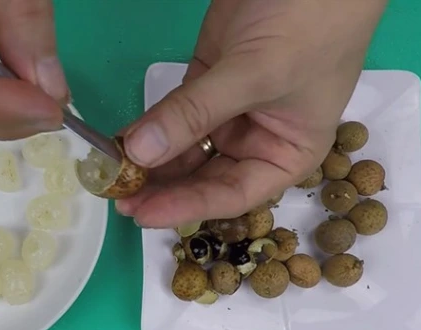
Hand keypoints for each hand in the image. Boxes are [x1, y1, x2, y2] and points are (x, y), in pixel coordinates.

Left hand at [117, 0, 387, 227]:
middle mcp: (256, 139)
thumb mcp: (255, 74)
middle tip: (117, 196)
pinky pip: (174, 113)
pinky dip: (150, 125)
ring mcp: (228, 109)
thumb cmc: (308, 25)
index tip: (143, 214)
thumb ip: (195, 113)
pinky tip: (123, 139)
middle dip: (162, 187)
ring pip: (184, 146)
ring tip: (112, 173)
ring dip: (151, 159)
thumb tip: (139, 153)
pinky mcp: (206, 79)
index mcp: (286, 153)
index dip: (186, 206)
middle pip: (204, 175)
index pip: (232, 193)